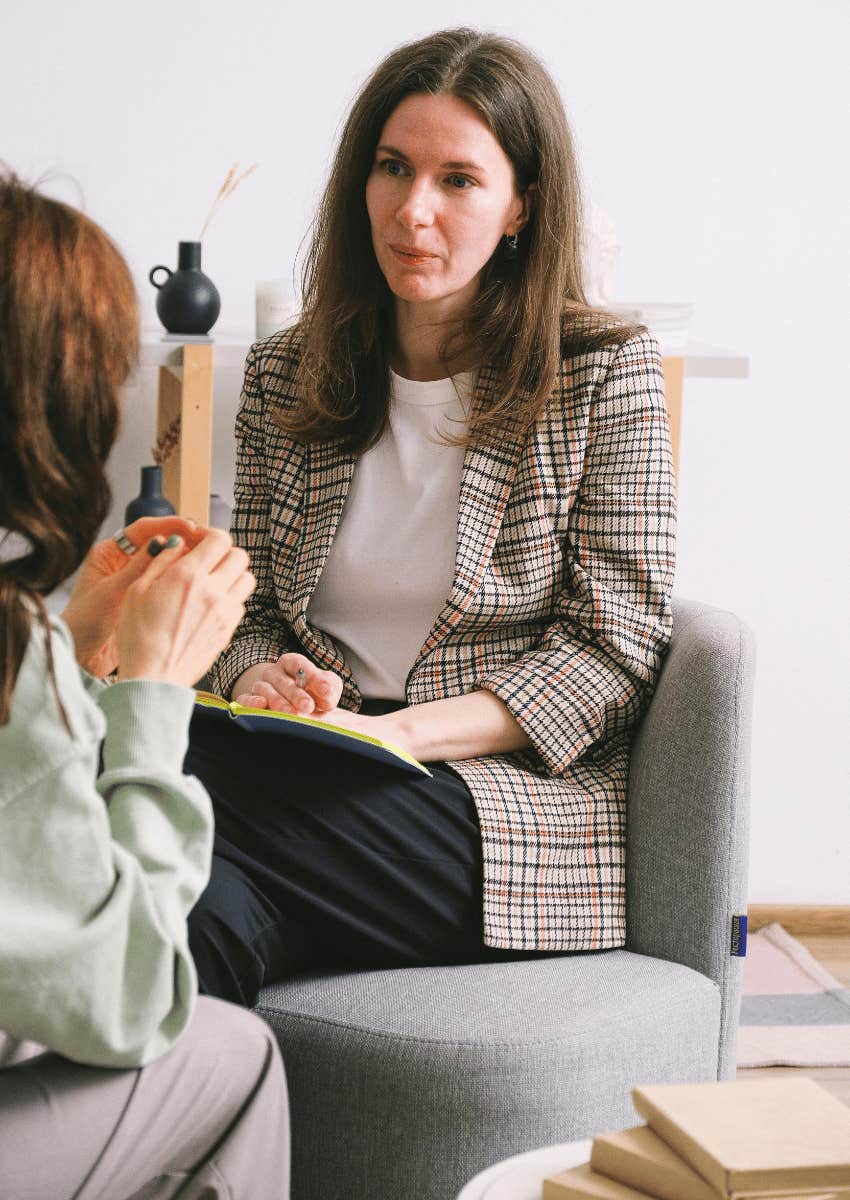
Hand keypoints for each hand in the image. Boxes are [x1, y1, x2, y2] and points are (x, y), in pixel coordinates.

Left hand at [61, 517, 201, 675]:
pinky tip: (196, 581)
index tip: (190, 527)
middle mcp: (124, 563)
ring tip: (205, 559)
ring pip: (165, 562)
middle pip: (158, 543)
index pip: (143, 529)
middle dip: (181, 540)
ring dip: (184, 560)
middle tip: (204, 541)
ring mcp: (136, 581)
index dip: (168, 525)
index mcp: (110, 554)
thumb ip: (138, 566)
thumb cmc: (84, 623)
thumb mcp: (112, 590)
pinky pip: (167, 583)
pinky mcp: (145, 599)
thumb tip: (163, 542)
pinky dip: (181, 580)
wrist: (81, 655)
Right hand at [117, 528, 255, 686]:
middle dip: (225, 553)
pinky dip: (232, 598)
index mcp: (189, 576)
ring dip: (233, 575)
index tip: (200, 542)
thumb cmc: (138, 637)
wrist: (154, 678)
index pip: (220, 539)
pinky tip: (212, 605)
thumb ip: (160, 562)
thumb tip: (176, 543)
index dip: (211, 535)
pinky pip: (241, 604)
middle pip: (240, 556)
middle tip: (209, 561)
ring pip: (247, 579)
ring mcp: (225, 612)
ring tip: (213, 582)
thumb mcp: (137, 590)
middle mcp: (213, 591)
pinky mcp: (229, 631)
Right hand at [233, 653, 342, 715]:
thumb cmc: (314, 695)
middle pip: (282, 680)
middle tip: (308, 706)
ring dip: (278, 701)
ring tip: (291, 713)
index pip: (298, 664)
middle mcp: (274, 673)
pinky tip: (262, 705)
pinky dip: (251, 703)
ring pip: (264, 690)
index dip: (311, 676)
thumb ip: (329, 687)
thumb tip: (325, 693)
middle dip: (295, 694)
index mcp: (292, 664)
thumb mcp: (327, 688)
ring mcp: (260, 686)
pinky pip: (244, 700)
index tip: (325, 691)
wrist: (299, 710)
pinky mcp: (249, 701)